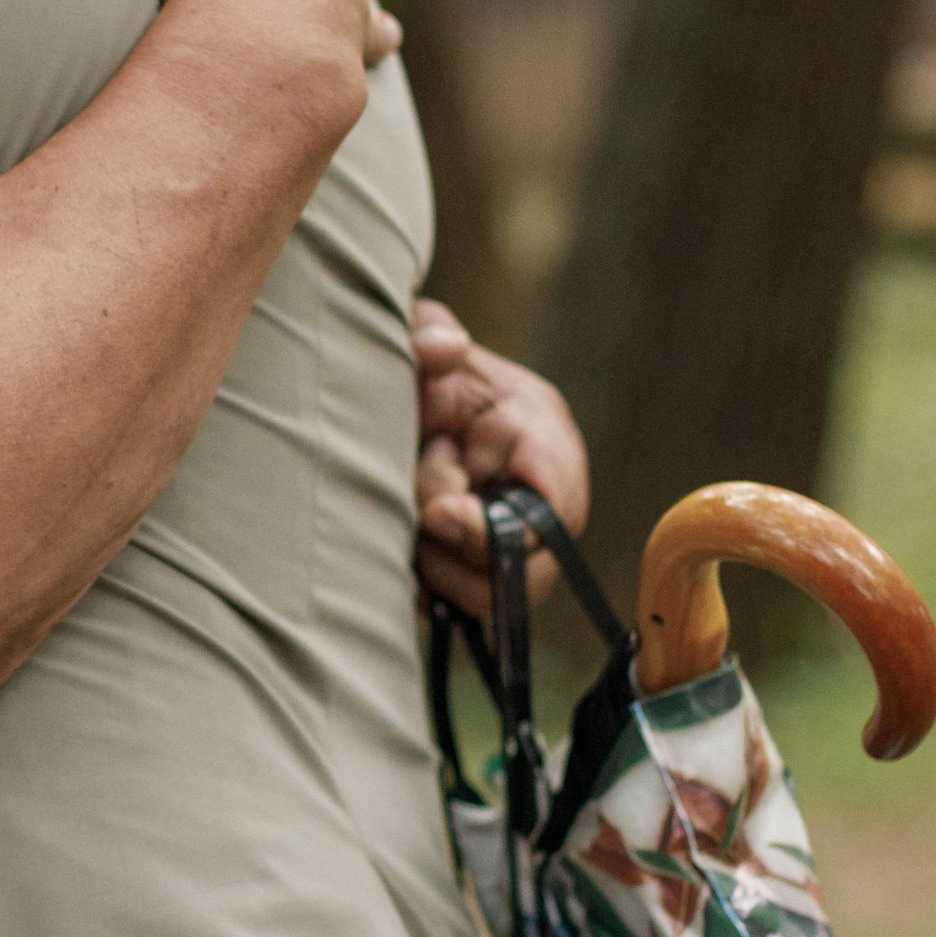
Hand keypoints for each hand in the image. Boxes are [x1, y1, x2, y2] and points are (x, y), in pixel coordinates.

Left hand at [412, 298, 591, 620]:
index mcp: (536, 427)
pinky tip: (400, 549)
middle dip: (459, 550)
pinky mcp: (483, 564)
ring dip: (439, 570)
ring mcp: (514, 530)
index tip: (434, 514)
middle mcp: (539, 485)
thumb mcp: (411, 343)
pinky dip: (428, 584)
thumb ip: (425, 335)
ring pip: (494, 593)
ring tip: (404, 525)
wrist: (380, 402)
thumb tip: (448, 346)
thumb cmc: (410, 369)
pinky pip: (466, 601)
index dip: (497, 527)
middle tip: (413, 520)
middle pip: (529, 567)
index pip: (554, 506)